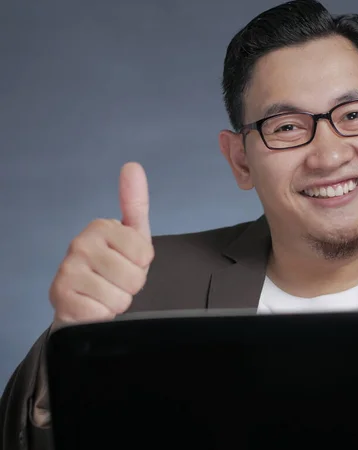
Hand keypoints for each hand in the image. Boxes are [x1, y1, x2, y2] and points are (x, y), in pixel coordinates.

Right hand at [49, 162, 154, 324]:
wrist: (82, 303)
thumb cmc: (112, 268)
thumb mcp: (132, 236)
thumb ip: (135, 203)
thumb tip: (133, 166)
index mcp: (100, 226)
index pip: (144, 254)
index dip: (142, 265)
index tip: (126, 262)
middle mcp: (80, 244)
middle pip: (134, 277)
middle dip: (130, 286)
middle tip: (114, 282)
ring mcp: (68, 270)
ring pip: (120, 297)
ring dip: (117, 301)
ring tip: (103, 293)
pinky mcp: (61, 298)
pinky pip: (102, 313)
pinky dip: (102, 316)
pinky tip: (91, 306)